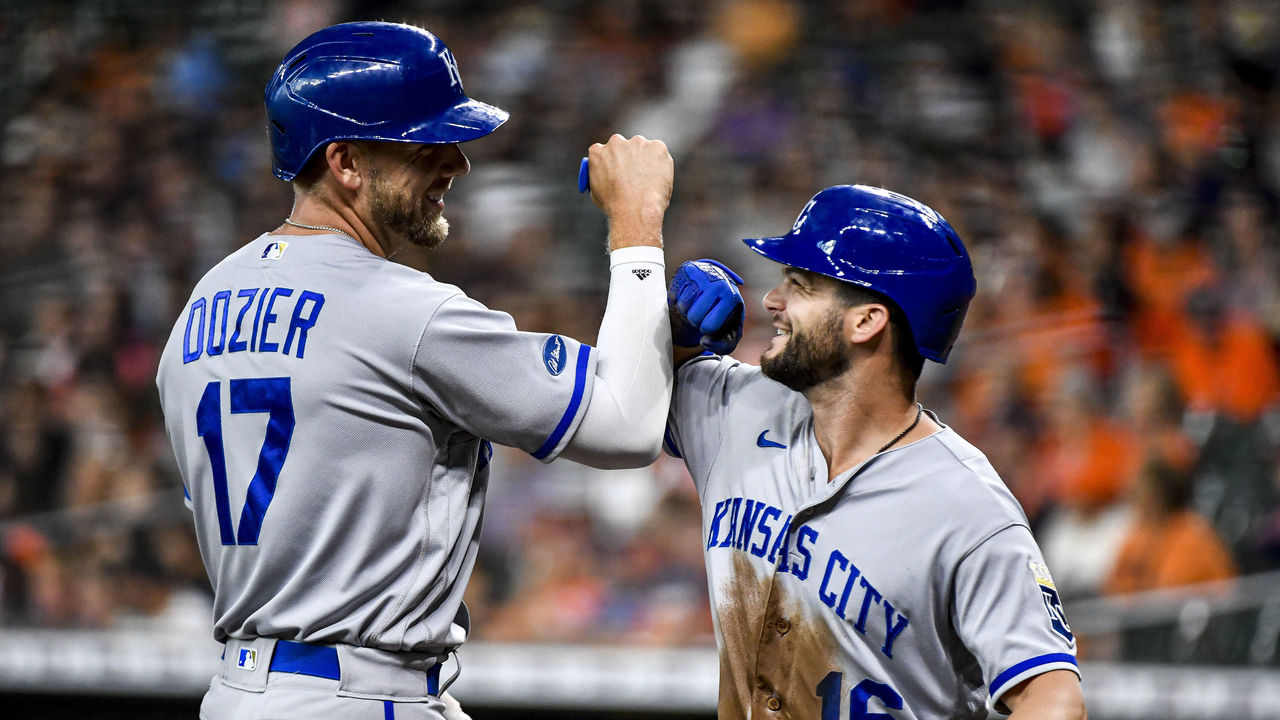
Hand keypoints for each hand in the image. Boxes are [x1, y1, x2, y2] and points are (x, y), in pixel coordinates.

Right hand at [584, 134, 672, 249]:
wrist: (634, 209)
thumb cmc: (615, 206)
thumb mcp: (596, 191)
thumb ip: (601, 177)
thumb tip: (608, 177)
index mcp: (597, 151)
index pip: (604, 151)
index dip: (613, 163)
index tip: (619, 172)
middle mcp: (616, 142)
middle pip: (625, 147)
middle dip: (630, 159)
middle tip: (637, 176)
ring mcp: (638, 142)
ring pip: (644, 150)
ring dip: (646, 161)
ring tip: (647, 184)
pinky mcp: (657, 147)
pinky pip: (660, 154)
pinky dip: (661, 165)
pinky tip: (657, 181)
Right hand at [669, 259, 744, 354]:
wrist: (717, 286)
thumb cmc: (724, 313)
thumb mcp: (730, 332)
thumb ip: (723, 345)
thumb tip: (704, 342)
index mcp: (732, 297)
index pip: (709, 326)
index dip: (706, 329)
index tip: (712, 323)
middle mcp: (718, 282)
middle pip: (694, 317)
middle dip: (696, 321)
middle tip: (703, 314)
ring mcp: (702, 274)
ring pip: (683, 306)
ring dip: (687, 311)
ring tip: (697, 305)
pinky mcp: (687, 270)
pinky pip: (674, 295)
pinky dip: (679, 300)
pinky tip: (689, 295)